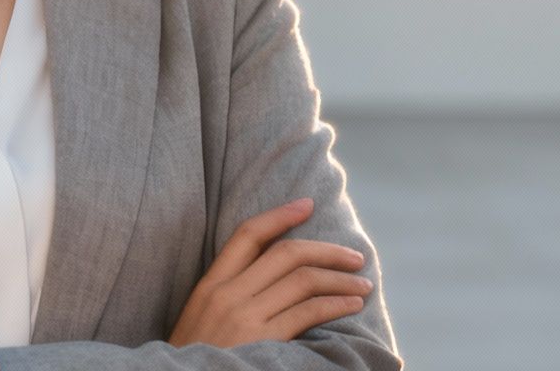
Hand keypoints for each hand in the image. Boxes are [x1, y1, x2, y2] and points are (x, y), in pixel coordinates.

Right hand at [168, 197, 373, 348]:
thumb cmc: (197, 359)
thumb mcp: (201, 320)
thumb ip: (230, 295)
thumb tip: (275, 278)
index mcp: (209, 285)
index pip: (248, 235)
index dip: (280, 215)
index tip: (307, 205)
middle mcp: (227, 294)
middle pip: (285, 253)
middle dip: (327, 250)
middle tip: (354, 255)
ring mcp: (244, 317)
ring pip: (303, 279)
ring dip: (340, 278)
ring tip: (362, 284)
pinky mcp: (263, 341)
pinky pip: (308, 312)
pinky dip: (336, 304)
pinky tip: (351, 305)